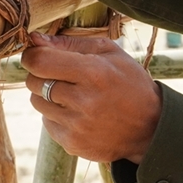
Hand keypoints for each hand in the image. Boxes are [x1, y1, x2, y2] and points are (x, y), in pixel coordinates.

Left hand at [22, 32, 161, 162]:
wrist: (150, 128)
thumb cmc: (129, 83)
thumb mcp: (110, 53)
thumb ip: (71, 43)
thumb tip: (35, 39)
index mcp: (93, 72)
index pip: (39, 61)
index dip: (32, 55)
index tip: (38, 55)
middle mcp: (83, 101)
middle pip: (33, 82)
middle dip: (40, 74)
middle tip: (60, 75)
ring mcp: (77, 126)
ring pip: (37, 102)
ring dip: (47, 95)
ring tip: (72, 95)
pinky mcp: (72, 143)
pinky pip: (47, 123)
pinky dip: (56, 116)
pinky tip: (78, 113)